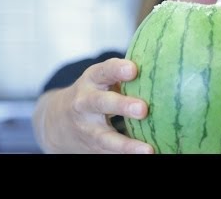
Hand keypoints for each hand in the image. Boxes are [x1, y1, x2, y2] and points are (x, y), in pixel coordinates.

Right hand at [34, 58, 153, 153]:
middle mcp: (85, 102)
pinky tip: (147, 153)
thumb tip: (164, 67)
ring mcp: (87, 128)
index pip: (104, 70)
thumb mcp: (103, 78)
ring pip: (105, 137)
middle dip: (122, 106)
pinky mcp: (93, 147)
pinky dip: (127, 154)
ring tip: (147, 150)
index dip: (117, 69)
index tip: (133, 69)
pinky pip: (110, 152)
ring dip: (126, 145)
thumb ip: (125, 74)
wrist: (56, 121)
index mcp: (92, 80)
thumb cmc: (95, 91)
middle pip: (102, 103)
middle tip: (143, 109)